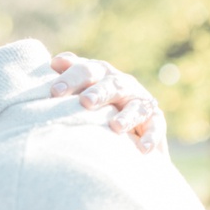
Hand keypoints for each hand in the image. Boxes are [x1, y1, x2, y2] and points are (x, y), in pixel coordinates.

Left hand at [51, 53, 167, 155]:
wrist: (121, 133)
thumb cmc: (90, 105)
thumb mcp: (79, 89)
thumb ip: (70, 76)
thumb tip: (55, 61)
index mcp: (100, 75)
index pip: (87, 71)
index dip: (71, 79)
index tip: (54, 92)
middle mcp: (121, 84)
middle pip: (112, 85)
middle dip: (99, 92)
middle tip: (86, 101)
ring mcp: (139, 101)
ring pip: (135, 106)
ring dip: (127, 116)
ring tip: (116, 127)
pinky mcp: (154, 120)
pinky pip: (154, 127)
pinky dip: (150, 136)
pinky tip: (143, 148)